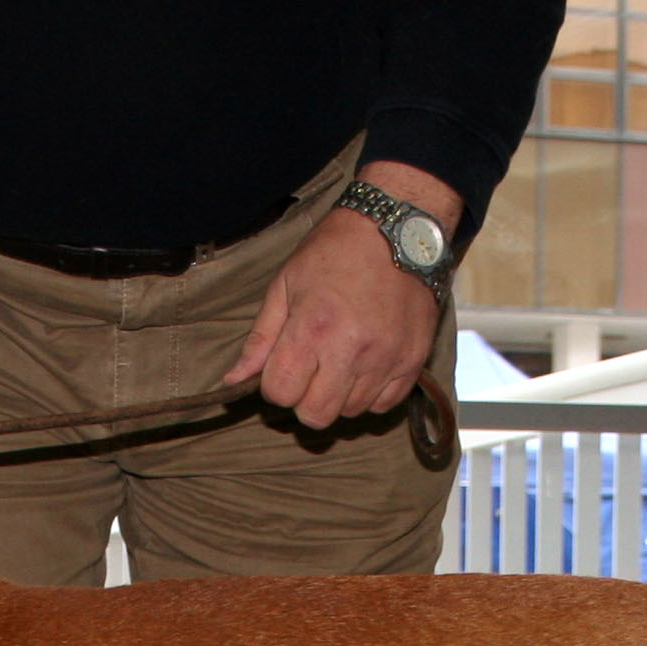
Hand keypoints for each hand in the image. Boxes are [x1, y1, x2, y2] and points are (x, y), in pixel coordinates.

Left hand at [223, 159, 454, 429]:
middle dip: (304, 400)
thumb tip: (234, 380)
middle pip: (315, 415)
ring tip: (341, 361)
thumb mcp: (285, 285)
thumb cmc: (334, 253)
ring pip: (350, 412)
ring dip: (338, 396)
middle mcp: (350, 350)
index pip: (281, 393)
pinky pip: (384, 404)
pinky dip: (371, 394)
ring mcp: (385, 358)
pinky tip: (366, 366)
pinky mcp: (413, 361)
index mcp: (312, 329)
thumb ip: (260, 338)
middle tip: (310, 372)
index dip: (276, 385)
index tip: (284, 366)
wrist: (396, 229)